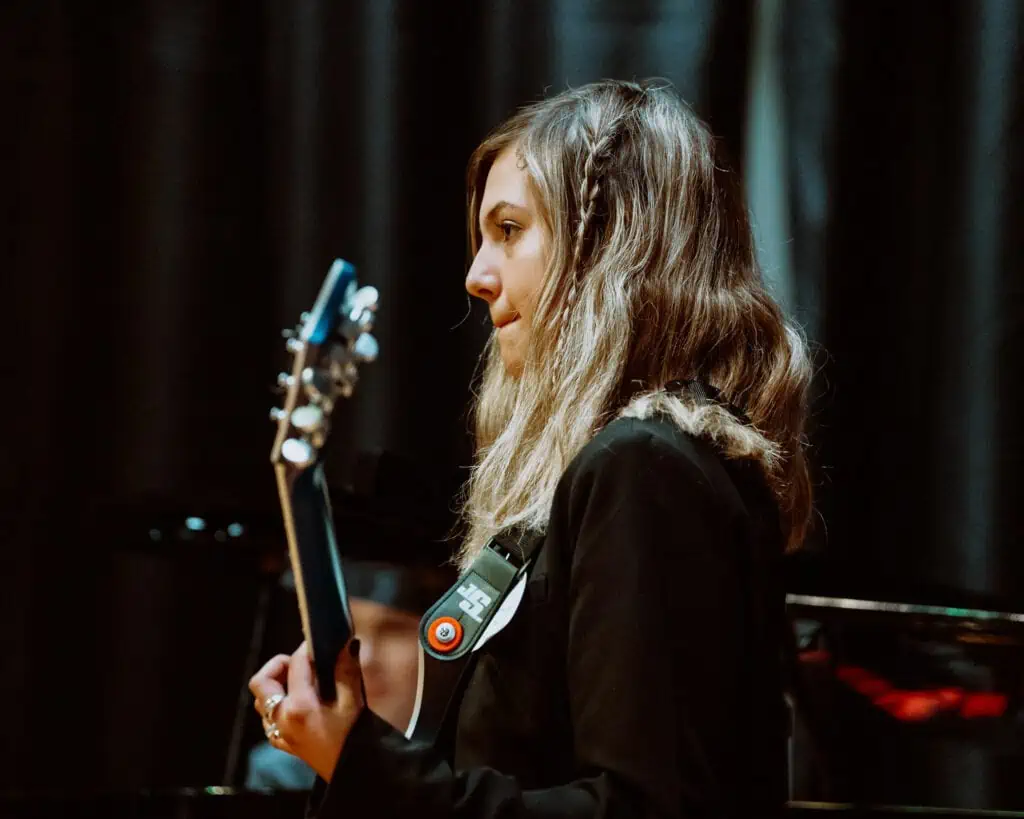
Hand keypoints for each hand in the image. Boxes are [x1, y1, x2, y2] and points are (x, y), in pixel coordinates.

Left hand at [248, 640, 364, 781]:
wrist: (351, 772)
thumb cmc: (353, 737)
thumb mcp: (353, 702)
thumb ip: (346, 670)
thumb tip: (345, 644)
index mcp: (299, 706)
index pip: (296, 665)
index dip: (306, 648)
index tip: (318, 643)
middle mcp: (282, 719)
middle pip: (261, 682)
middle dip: (278, 665)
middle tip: (301, 663)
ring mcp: (279, 732)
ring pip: (261, 700)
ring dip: (275, 685)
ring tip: (300, 682)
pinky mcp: (282, 742)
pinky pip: (268, 719)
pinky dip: (277, 706)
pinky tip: (297, 704)